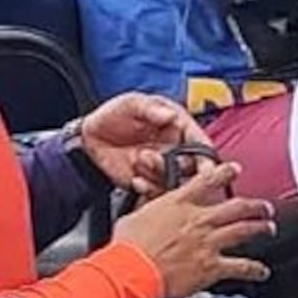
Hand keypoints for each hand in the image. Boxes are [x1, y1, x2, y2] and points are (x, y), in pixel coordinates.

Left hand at [74, 94, 202, 190]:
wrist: (90, 136)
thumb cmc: (114, 114)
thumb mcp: (130, 104)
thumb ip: (150, 109)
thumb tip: (170, 116)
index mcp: (178, 126)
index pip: (200, 142)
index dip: (205, 154)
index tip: (207, 165)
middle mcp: (175, 148)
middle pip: (193, 166)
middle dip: (180, 167)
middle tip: (160, 159)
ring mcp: (162, 167)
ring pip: (176, 181)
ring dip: (159, 174)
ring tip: (140, 160)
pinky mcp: (149, 181)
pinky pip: (157, 192)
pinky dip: (149, 188)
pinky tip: (136, 178)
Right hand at [113, 160, 273, 296]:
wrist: (132, 271)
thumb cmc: (129, 248)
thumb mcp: (134, 216)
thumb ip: (147, 206)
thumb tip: (146, 199)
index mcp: (179, 204)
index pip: (208, 181)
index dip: (225, 172)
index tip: (235, 169)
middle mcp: (199, 220)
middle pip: (237, 206)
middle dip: (255, 205)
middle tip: (264, 206)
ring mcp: (209, 242)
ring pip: (245, 230)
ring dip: (261, 228)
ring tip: (269, 228)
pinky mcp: (212, 266)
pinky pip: (241, 267)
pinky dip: (255, 270)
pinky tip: (262, 271)